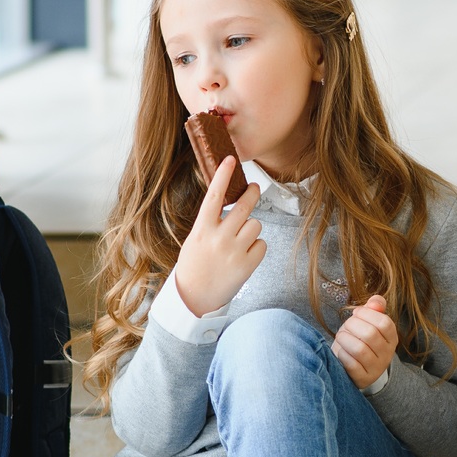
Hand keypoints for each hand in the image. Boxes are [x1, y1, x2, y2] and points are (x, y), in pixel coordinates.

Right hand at [171, 156, 265, 315]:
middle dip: (252, 194)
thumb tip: (231, 204)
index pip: (214, 196)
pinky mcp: (248, 264)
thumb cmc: (195, 264)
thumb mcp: (196, 239)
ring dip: (251, 228)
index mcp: (202, 229)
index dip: (223, 176)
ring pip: (256, 224)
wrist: (195, 297)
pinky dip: (256, 247)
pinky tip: (244, 256)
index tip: (230, 159)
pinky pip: (262, 244)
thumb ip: (211, 222)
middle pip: (244, 206)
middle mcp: (219, 238)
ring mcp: (234, 252)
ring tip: (239, 241)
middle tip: (254, 189)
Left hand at [334, 294, 398, 389]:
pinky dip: (342, 354)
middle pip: (370, 335)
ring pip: (359, 349)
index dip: (367, 314)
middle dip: (352, 326)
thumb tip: (375, 301)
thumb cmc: (361, 339)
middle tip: (346, 326)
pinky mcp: (363, 378)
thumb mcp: (369, 322)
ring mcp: (376, 368)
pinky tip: (340, 350)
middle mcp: (387, 354)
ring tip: (341, 337)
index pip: (384, 323)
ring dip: (344, 339)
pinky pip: (351, 364)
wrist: (358, 367)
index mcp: (392, 338)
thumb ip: (374, 308)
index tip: (356, 313)